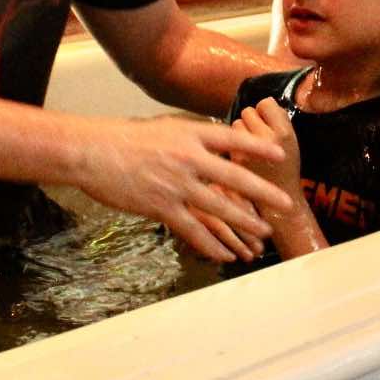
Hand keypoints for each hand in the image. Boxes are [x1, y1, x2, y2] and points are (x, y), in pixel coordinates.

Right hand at [73, 114, 292, 262]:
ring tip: (263, 231)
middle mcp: (188, 158)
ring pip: (219, 207)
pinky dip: (212, 244)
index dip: (257, 146)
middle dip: (263, 193)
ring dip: (244, 222)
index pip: (231, 139)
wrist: (94, 153)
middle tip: (285, 203)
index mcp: (189, 134)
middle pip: (234, 177)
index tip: (278, 154)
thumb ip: (191, 134)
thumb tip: (216, 137)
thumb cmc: (127, 138)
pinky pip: (193, 230)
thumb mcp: (164, 127)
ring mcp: (176, 184)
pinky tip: (226, 253)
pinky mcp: (162, 207)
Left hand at [233, 98, 302, 201]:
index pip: (266, 104)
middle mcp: (265, 140)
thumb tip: (264, 103)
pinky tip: (241, 155)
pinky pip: (228, 141)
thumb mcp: (292, 141)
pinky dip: (232, 144)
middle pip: (248, 111)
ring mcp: (247, 151)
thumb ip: (279, 120)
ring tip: (249, 144)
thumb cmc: (286, 169)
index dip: (265, 111)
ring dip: (239, 130)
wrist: (281, 207)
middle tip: (258, 133)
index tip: (268, 121)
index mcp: (284, 133)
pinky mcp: (234, 162)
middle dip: (251, 120)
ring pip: (235, 124)